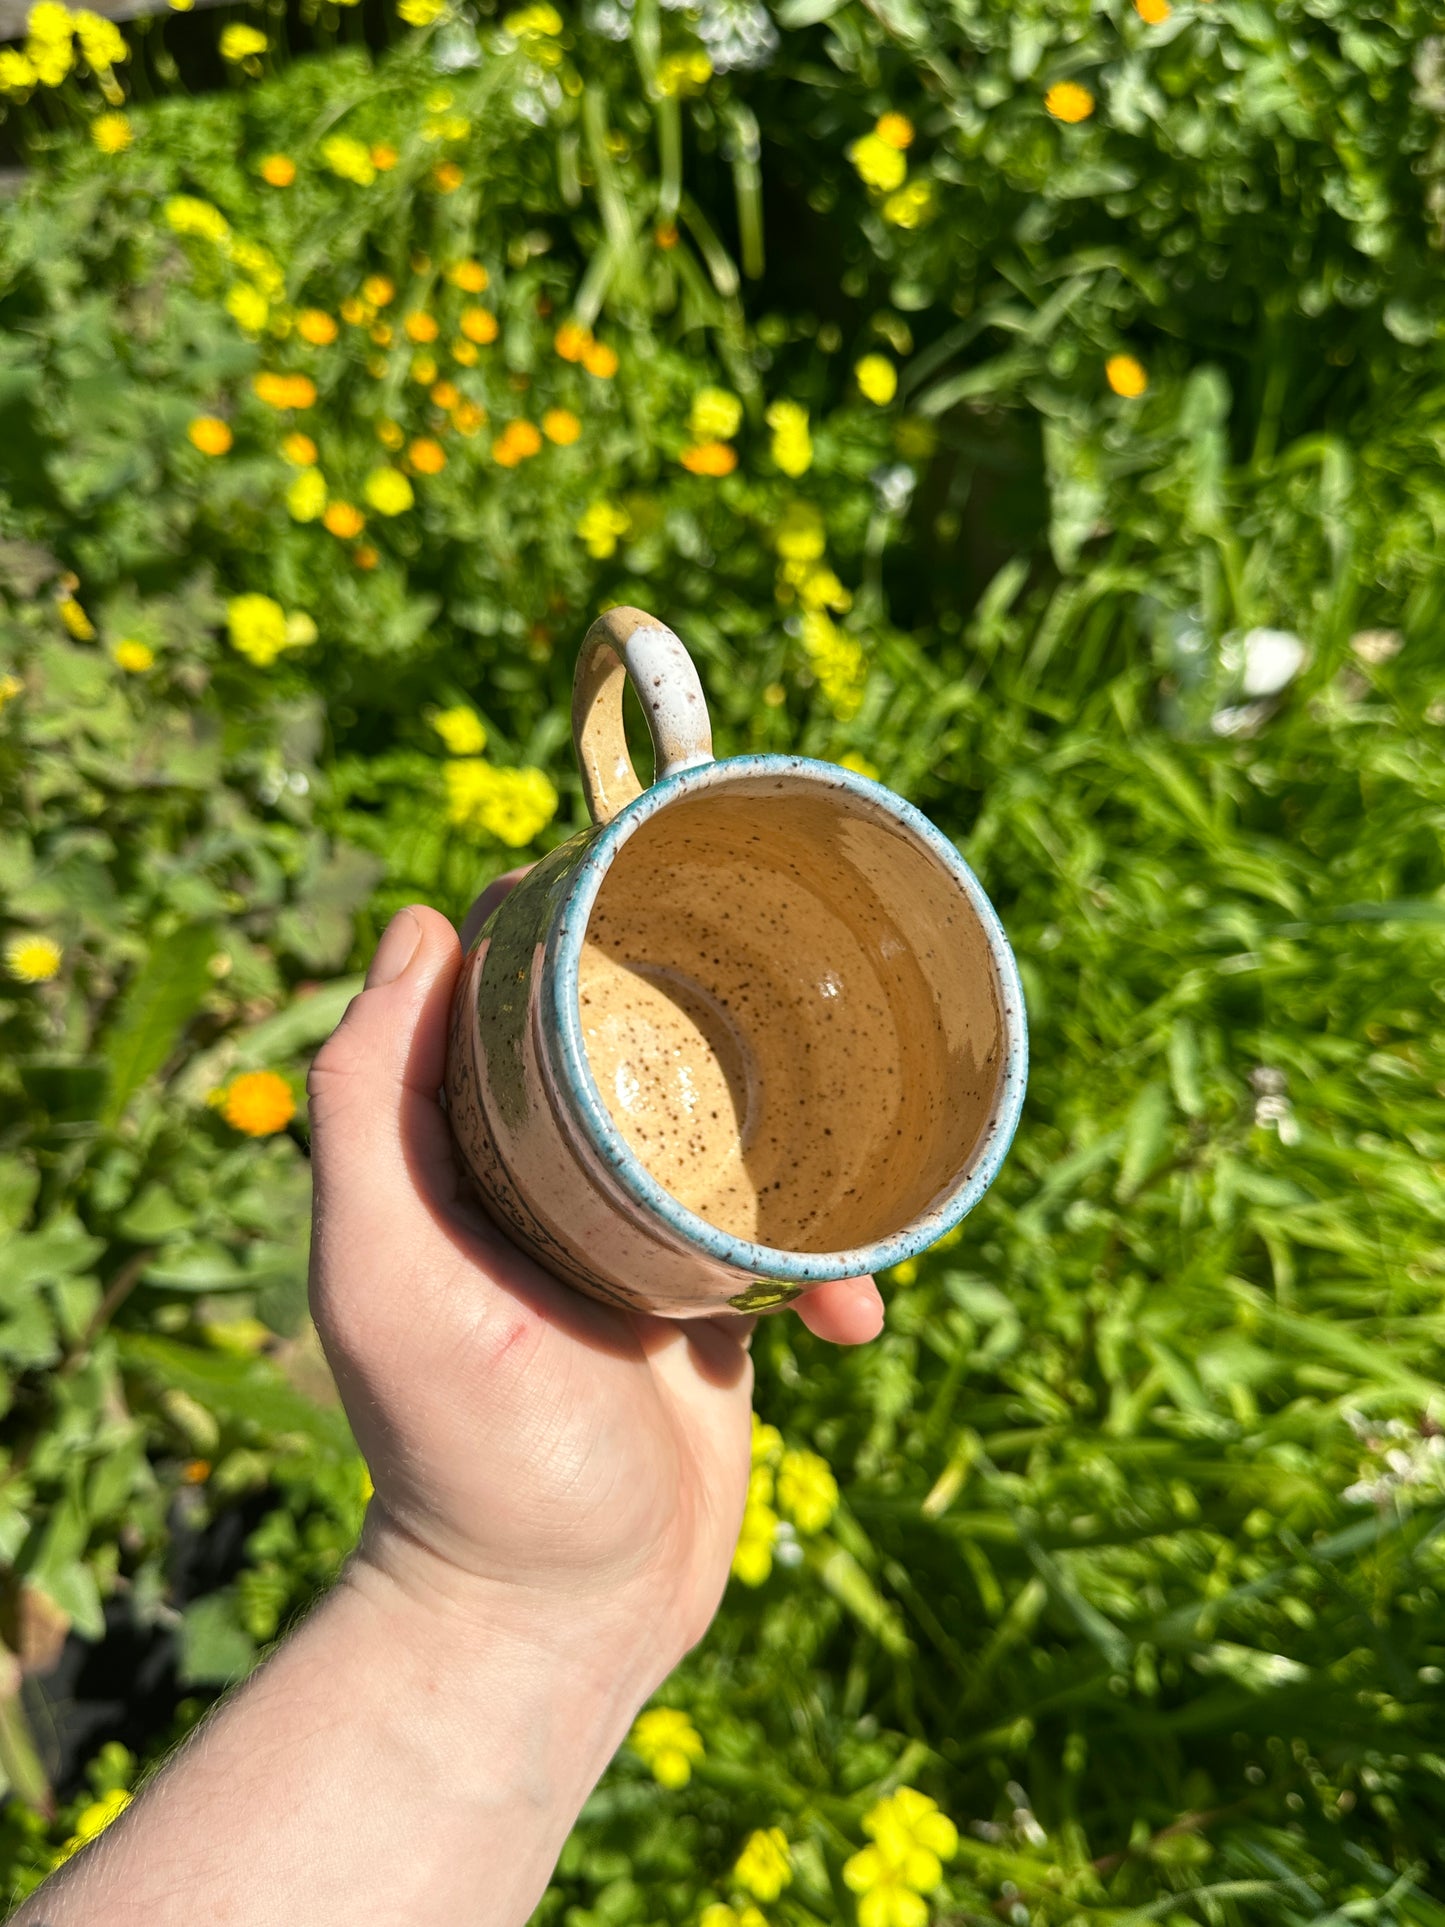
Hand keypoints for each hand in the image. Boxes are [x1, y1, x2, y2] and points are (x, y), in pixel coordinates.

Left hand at [307, 872, 883, 1689]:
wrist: (559, 1611)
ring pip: (736, 1132)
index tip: (648, 870)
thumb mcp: (384, 1270)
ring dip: (804, 1136)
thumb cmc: (463, 1446)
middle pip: (642, 1043)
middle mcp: (553, 1177)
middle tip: (796, 984)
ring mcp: (640, 1238)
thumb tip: (415, 926)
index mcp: (472, 1148)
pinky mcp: (715, 1304)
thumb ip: (368, 1103)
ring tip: (856, 1148)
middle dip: (718, 1006)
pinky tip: (855, 1311)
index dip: (571, 916)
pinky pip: (789, 1244)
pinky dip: (833, 1266)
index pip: (516, 992)